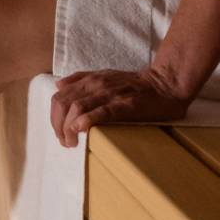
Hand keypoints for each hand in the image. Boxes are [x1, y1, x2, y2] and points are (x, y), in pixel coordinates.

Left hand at [51, 67, 191, 149]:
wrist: (165, 84)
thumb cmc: (134, 84)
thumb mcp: (104, 76)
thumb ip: (81, 79)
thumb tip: (58, 85)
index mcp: (90, 80)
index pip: (59, 97)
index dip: (54, 118)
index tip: (60, 133)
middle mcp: (96, 85)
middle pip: (63, 104)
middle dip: (58, 126)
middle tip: (65, 142)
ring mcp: (110, 94)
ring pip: (77, 108)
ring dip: (68, 128)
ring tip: (72, 143)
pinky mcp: (125, 105)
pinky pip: (101, 112)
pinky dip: (87, 120)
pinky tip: (81, 130)